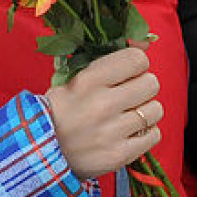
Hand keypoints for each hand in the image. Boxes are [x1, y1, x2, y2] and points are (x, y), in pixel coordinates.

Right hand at [47, 46, 161, 179]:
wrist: (40, 153)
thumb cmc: (61, 111)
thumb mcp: (74, 78)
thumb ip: (109, 60)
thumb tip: (145, 42)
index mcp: (88, 81)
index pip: (137, 59)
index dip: (136, 64)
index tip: (129, 73)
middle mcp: (102, 105)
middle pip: (151, 83)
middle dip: (142, 87)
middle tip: (129, 95)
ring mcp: (111, 132)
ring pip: (156, 109)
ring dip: (145, 111)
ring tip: (127, 116)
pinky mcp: (119, 155)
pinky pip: (155, 135)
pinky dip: (146, 133)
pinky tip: (129, 133)